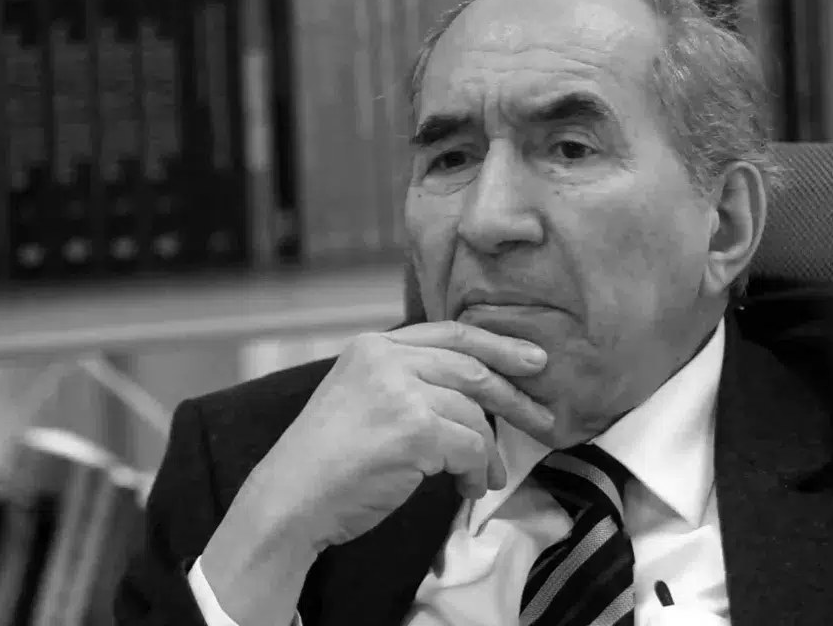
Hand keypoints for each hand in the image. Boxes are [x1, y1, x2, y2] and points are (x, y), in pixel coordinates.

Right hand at [252, 320, 552, 545]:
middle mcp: (387, 360)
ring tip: (484, 476)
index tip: (531, 360)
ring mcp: (402, 392)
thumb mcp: (360, 398)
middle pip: (471, 368)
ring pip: (473, 414)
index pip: (451, 334)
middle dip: (514, 395)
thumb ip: (406, 382)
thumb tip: (472, 394)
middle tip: (542, 416)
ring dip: (487, 452)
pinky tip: (467, 488)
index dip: (498, 346)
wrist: (290, 499)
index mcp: (373, 346)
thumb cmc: (325, 462)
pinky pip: (470, 448)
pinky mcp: (415, 430)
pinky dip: (475, 472)